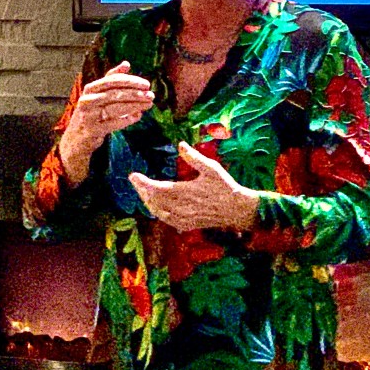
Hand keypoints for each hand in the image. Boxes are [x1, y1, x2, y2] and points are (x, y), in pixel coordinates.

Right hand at [59, 62, 153, 184]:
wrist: (75, 139)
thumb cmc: (91, 112)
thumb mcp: (98, 94)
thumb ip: (111, 79)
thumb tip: (126, 64)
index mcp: (90, 89)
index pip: (112, 80)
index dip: (131, 81)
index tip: (147, 84)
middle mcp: (87, 100)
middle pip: (115, 94)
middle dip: (136, 94)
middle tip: (151, 95)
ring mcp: (88, 116)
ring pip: (116, 108)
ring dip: (135, 106)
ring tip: (148, 105)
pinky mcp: (92, 130)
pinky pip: (114, 123)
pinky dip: (128, 119)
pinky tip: (138, 116)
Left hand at [129, 141, 259, 231]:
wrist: (237, 210)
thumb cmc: (225, 186)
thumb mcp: (212, 168)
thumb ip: (194, 157)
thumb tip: (180, 144)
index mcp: (186, 191)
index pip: (158, 188)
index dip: (143, 183)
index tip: (132, 175)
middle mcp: (182, 207)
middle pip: (154, 201)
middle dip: (142, 191)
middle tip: (135, 181)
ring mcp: (184, 218)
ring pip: (158, 212)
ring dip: (148, 202)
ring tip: (142, 192)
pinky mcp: (187, 224)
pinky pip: (167, 220)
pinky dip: (157, 212)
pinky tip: (156, 206)